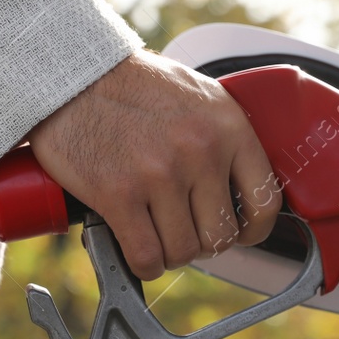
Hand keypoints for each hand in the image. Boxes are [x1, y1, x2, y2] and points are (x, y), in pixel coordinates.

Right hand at [28, 51, 282, 280]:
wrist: (73, 74)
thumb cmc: (132, 85)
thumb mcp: (197, 95)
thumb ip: (222, 136)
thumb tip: (238, 186)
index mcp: (228, 126)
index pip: (265, 201)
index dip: (253, 230)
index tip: (238, 233)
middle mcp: (201, 151)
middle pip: (221, 235)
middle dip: (202, 241)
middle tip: (184, 229)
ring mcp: (160, 174)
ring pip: (184, 250)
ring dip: (170, 253)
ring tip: (156, 234)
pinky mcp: (119, 194)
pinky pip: (146, 255)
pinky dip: (143, 264)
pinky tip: (136, 251)